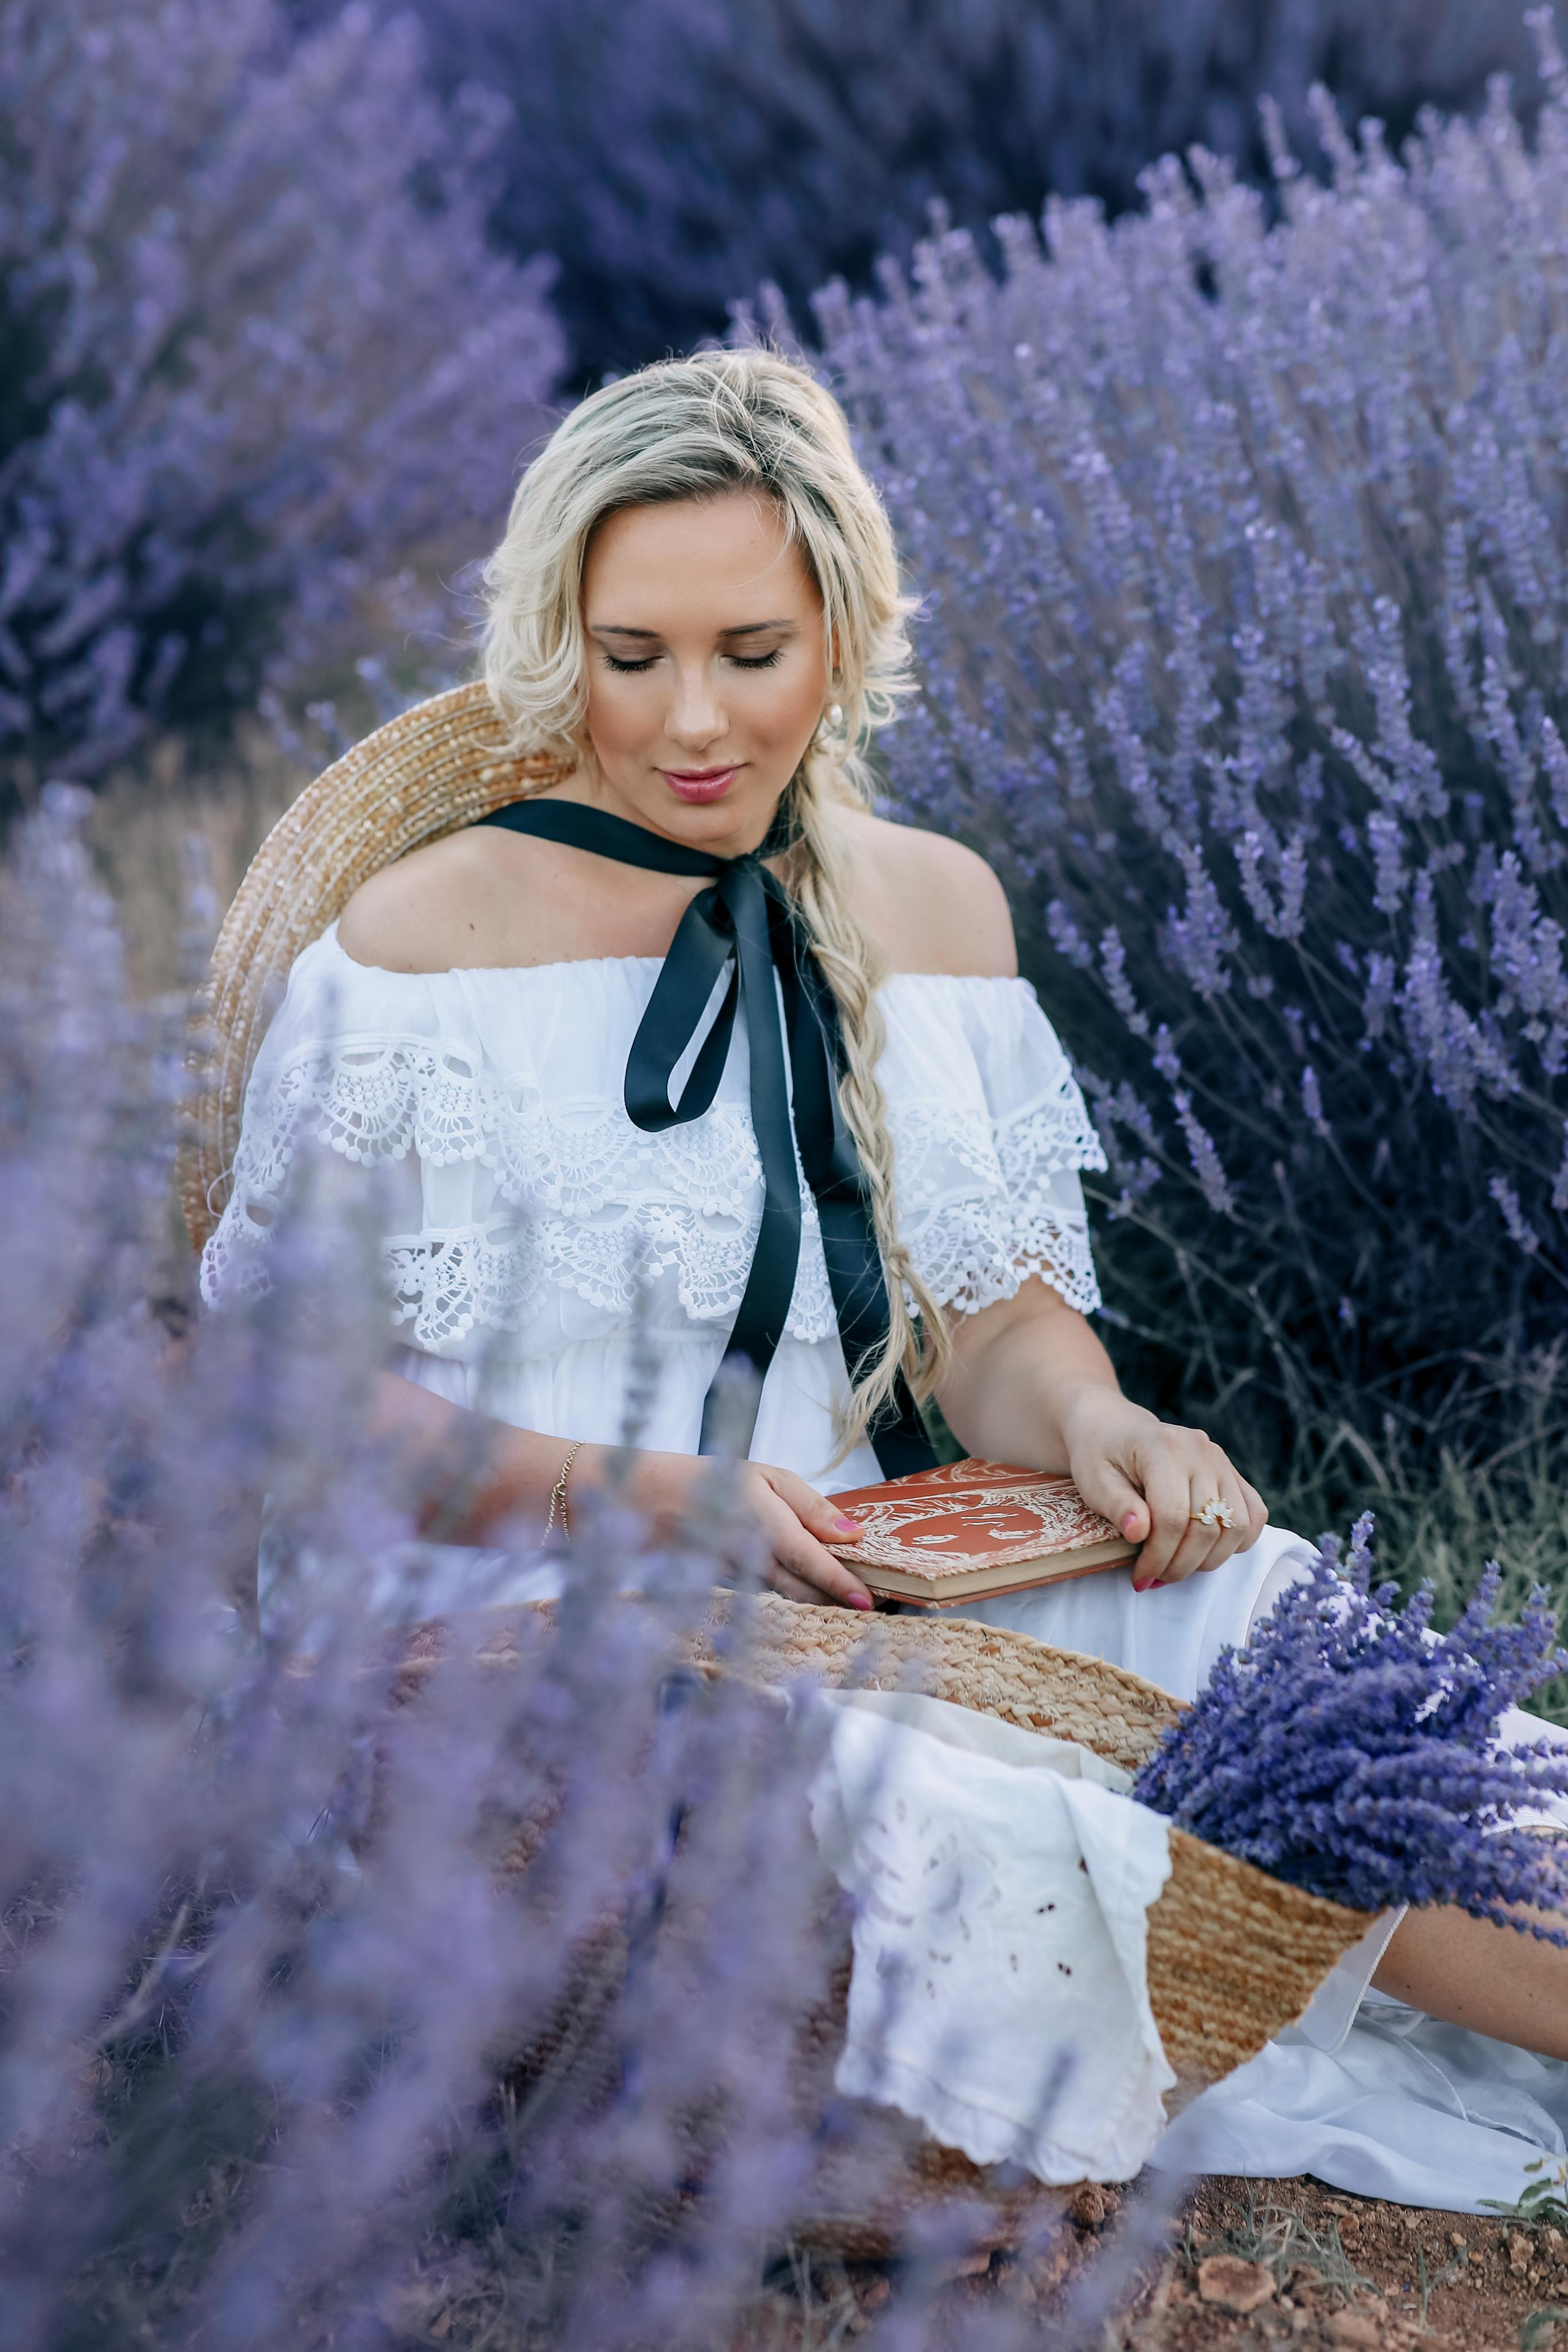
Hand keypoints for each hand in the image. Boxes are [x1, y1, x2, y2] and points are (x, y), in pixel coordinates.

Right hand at [632, 1451, 874, 1609]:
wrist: (650, 1501)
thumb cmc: (715, 1480)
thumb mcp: (768, 1477)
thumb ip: (812, 1507)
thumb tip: (853, 1534)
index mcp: (764, 1522)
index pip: (809, 1560)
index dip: (839, 1584)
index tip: (868, 1601)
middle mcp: (751, 1556)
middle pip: (803, 1591)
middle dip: (839, 1602)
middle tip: (878, 1604)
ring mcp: (738, 1577)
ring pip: (787, 1601)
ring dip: (820, 1605)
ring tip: (854, 1602)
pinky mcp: (730, 1588)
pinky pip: (768, 1600)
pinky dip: (794, 1602)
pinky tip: (814, 1598)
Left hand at [1058, 1392, 1266, 1589]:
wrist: (1114, 1427)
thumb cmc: (1100, 1455)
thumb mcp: (1093, 1480)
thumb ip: (1116, 1505)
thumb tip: (1139, 1533)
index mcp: (1163, 1447)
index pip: (1173, 1517)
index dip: (1159, 1556)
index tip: (1140, 1576)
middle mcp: (1200, 1450)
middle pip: (1206, 1527)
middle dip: (1180, 1564)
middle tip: (1155, 1577)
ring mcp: (1221, 1460)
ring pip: (1235, 1526)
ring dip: (1208, 1559)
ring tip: (1176, 1566)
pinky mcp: (1232, 1472)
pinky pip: (1254, 1514)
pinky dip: (1237, 1541)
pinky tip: (1206, 1551)